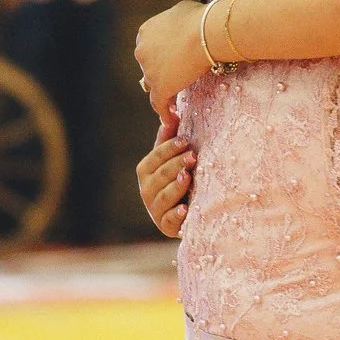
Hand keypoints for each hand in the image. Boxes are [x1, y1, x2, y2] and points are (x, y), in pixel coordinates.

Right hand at [137, 116, 195, 236]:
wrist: (188, 211)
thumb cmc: (180, 178)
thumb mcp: (174, 159)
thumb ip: (169, 141)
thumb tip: (172, 113)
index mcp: (146, 171)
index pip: (155, 157)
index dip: (168, 148)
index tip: (185, 140)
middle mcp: (146, 190)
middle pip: (160, 176)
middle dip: (176, 165)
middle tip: (193, 156)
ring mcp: (155, 210)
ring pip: (164, 197)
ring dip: (176, 187)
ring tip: (188, 177)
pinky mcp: (166, 226)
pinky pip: (169, 221)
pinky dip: (176, 215)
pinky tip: (186, 209)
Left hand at [138, 0, 214, 114]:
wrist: (206, 33)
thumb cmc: (199, 19)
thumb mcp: (180, 12)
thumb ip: (174, 23)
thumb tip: (180, 24)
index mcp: (144, 32)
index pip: (148, 47)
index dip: (159, 55)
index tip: (169, 60)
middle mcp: (142, 51)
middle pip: (148, 66)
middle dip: (160, 70)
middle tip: (176, 75)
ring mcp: (149, 71)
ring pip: (153, 84)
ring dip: (164, 88)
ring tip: (174, 98)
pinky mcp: (160, 87)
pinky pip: (158, 103)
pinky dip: (163, 111)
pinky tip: (169, 118)